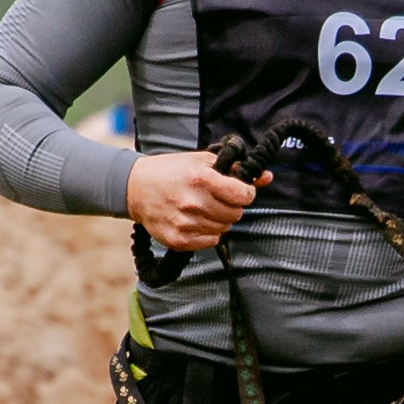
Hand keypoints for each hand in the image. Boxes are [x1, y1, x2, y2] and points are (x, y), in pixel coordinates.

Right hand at [125, 150, 269, 253]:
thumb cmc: (172, 171)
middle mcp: (193, 202)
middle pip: (236, 214)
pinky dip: (208, 232)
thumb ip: (236, 170)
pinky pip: (211, 241)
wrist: (135, 188)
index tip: (239, 190)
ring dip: (219, 219)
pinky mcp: (178, 240)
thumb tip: (267, 177)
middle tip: (217, 199)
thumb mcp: (202, 162)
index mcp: (201, 178)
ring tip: (203, 207)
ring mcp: (185, 223)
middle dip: (232, 206)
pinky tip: (195, 219)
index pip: (243, 195)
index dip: (246, 192)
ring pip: (225, 228)